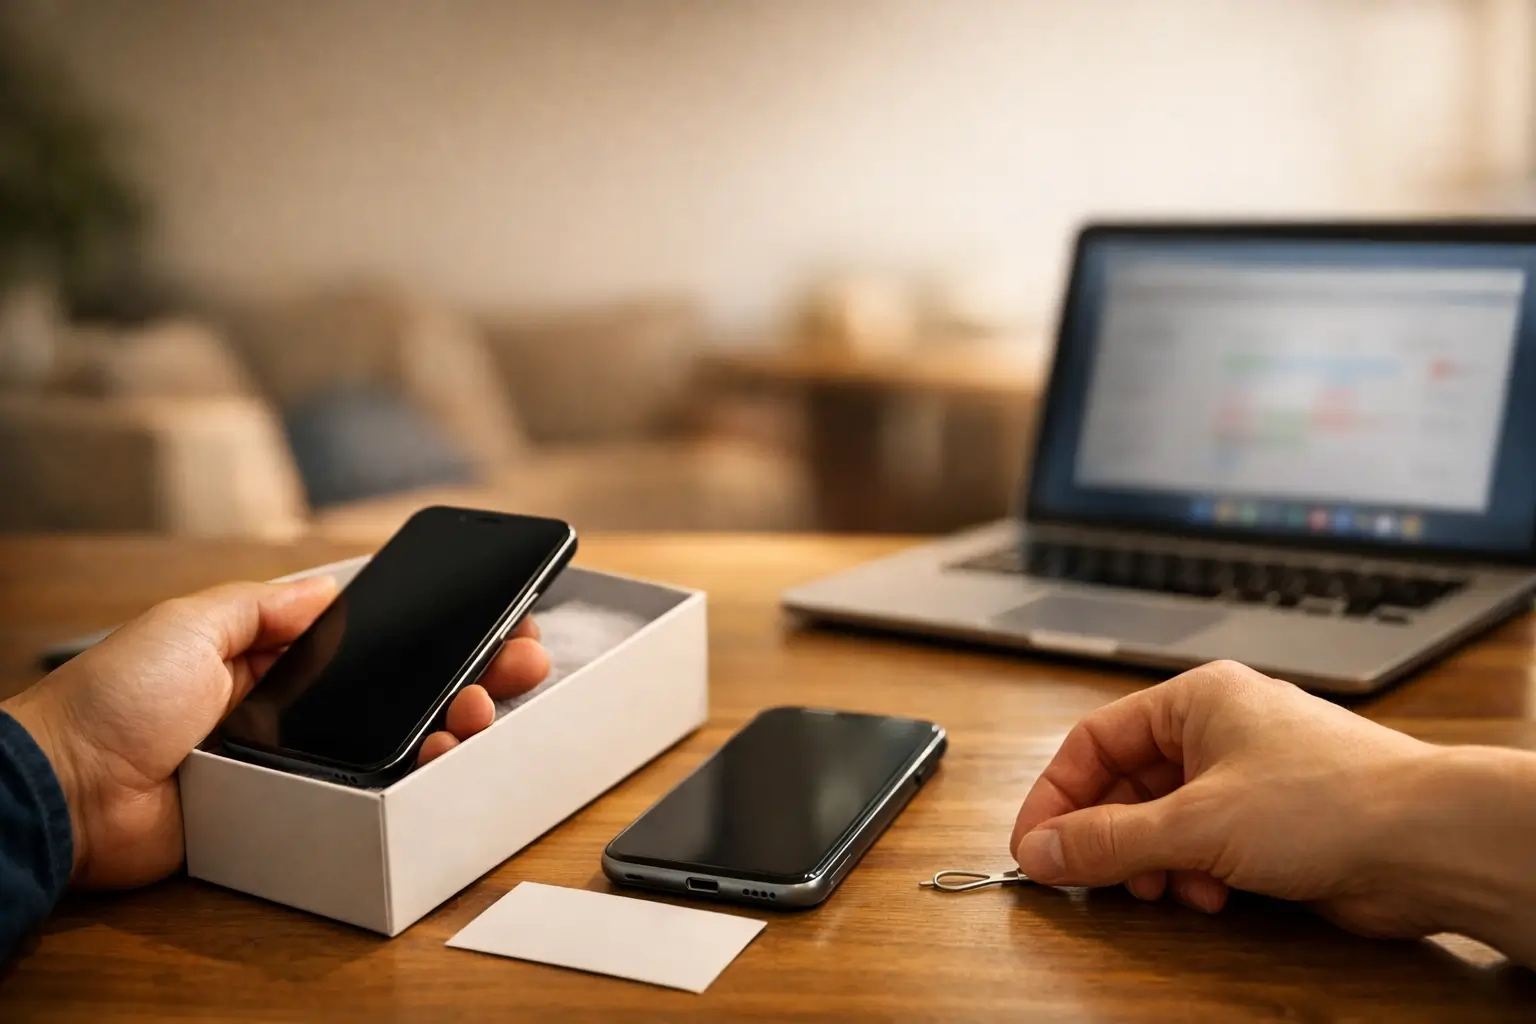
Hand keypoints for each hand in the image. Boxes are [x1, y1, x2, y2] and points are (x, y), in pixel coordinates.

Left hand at [1, 576, 550, 888]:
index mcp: (262, 657)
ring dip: (450, 719)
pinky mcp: (293, 808)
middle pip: (394, 688)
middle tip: (518, 659)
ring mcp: (296, 760)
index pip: (362, 637)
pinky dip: (411, 775)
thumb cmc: (112, 700)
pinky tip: (444, 750)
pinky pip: (364, 792)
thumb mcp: (189, 623)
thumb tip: (330, 587)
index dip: (422, 629)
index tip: (479, 616)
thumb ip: (263, 607)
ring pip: (391, 739)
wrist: (70, 791)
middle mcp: (287, 707)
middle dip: (462, 671)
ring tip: (487, 702)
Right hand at [1009, 660, 1440, 938]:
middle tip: (1088, 877)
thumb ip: (1108, 840)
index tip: (1034, 844)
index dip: (1056, 795)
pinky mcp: (1273, 823)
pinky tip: (1214, 894)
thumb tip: (1041, 850)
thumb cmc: (1331, 800)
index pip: (1094, 740)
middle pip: (1127, 784)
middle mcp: (1219, 731)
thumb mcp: (1196, 823)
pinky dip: (1195, 874)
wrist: (1430, 841)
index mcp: (1194, 700)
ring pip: (1164, 820)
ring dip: (1154, 862)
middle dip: (1109, 836)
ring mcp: (1248, 777)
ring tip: (1166, 889)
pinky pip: (1204, 847)